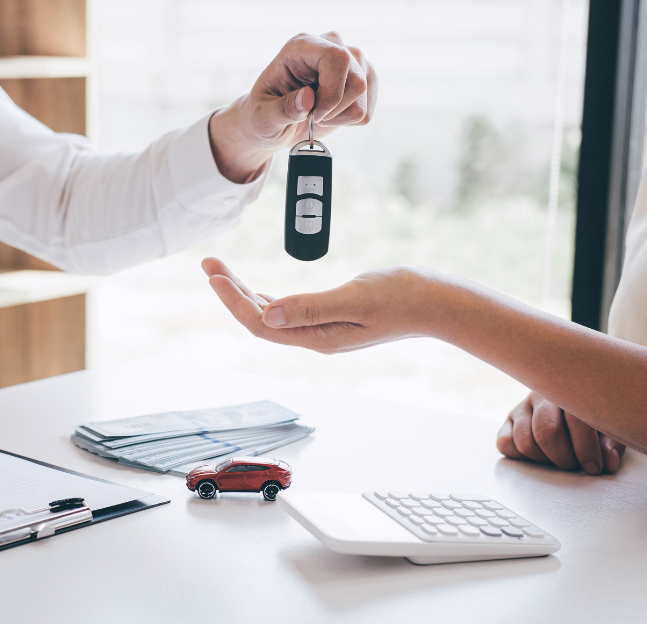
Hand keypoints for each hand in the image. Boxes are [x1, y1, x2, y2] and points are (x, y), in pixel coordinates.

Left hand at [202, 258, 432, 353]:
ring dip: (245, 294)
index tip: (216, 275)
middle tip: (209, 263)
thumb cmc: (403, 298)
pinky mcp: (331, 318)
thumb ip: (311, 307)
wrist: (438, 304)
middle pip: (260, 319)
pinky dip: (266, 298)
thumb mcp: (356, 298)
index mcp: (318, 337)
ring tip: (221, 272)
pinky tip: (256, 290)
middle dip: (231, 292)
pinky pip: (289, 311)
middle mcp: (315, 338)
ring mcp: (322, 329)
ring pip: (272, 315)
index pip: (262, 323)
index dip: (235, 301)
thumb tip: (268, 314)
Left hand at [209, 32, 377, 182]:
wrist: (275, 124)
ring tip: (318, 115)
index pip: (337, 58)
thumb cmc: (263, 116)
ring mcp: (350, 60)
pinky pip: (367, 108)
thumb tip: (308, 98)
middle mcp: (330, 45)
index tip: (314, 114)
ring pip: (364, 93)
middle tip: (311, 117)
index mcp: (301, 46)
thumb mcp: (263, 118)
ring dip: (341, 115)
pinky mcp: (363, 77)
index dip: (332, 92)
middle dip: (334, 109)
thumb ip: (283, 109)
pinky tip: (330, 115)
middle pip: (356, 80)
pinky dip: (349, 119)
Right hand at [497, 392, 624, 474]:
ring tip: (557, 460)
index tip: (594, 466)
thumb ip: (610, 445)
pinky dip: (520, 456)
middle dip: (563, 457)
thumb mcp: (608, 428)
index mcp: (570, 391)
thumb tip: (607, 462)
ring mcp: (522, 407)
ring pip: (525, 442)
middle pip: (547, 433)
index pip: (575, 419)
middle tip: (574, 465)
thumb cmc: (591, 418)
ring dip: (543, 460)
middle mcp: (542, 396)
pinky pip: (505, 443)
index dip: (586, 448)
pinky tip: (537, 455)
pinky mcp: (507, 420)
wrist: (569, 402)